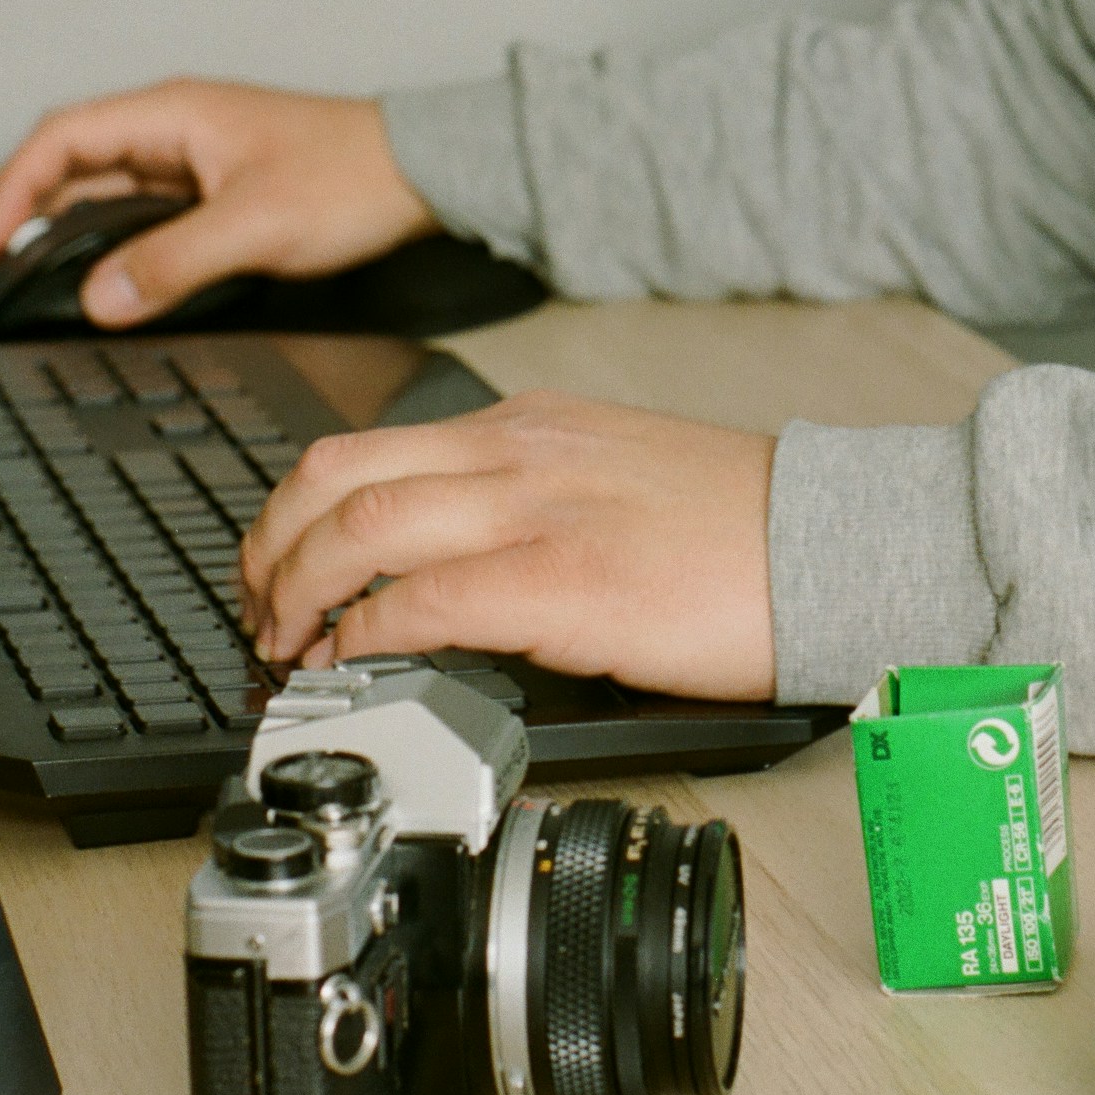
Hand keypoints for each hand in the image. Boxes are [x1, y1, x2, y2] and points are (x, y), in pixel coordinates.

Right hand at [0, 80, 436, 326]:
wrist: (425, 173)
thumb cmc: (354, 178)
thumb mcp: (255, 226)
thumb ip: (171, 263)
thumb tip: (98, 299)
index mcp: (174, 113)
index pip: (61, 139)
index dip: (12, 190)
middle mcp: (177, 128)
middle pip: (75, 163)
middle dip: (29, 213)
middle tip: (0, 272)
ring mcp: (198, 156)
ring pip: (111, 191)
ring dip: (73, 231)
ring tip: (41, 281)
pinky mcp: (221, 187)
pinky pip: (149, 212)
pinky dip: (118, 243)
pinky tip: (112, 279)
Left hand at [239, 391, 777, 701]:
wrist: (832, 540)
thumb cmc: (741, 527)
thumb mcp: (614, 475)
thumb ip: (531, 497)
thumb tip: (455, 561)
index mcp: (529, 427)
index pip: (370, 448)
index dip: (296, 514)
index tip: (282, 566)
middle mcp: (519, 454)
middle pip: (337, 477)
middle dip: (270, 551)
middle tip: (262, 613)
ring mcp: (537, 512)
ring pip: (358, 528)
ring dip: (298, 597)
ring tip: (292, 650)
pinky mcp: (563, 582)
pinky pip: (422, 600)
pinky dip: (364, 637)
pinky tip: (356, 667)